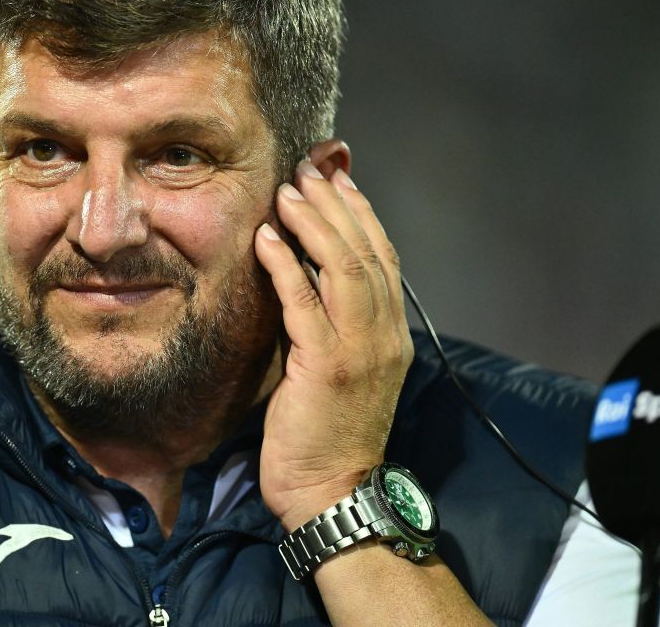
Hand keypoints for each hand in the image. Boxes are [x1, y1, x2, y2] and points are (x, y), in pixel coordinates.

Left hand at [253, 159, 413, 530]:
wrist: (333, 490)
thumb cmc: (329, 432)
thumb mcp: (343, 369)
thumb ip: (334, 323)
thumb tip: (307, 277)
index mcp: (392, 332)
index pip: (383, 256)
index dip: (360, 213)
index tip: (335, 179)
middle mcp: (384, 333)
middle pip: (366, 250)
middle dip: (335, 204)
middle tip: (307, 170)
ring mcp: (360, 348)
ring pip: (344, 266)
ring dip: (313, 223)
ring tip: (287, 191)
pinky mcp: (327, 365)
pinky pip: (305, 302)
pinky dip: (287, 265)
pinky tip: (267, 238)